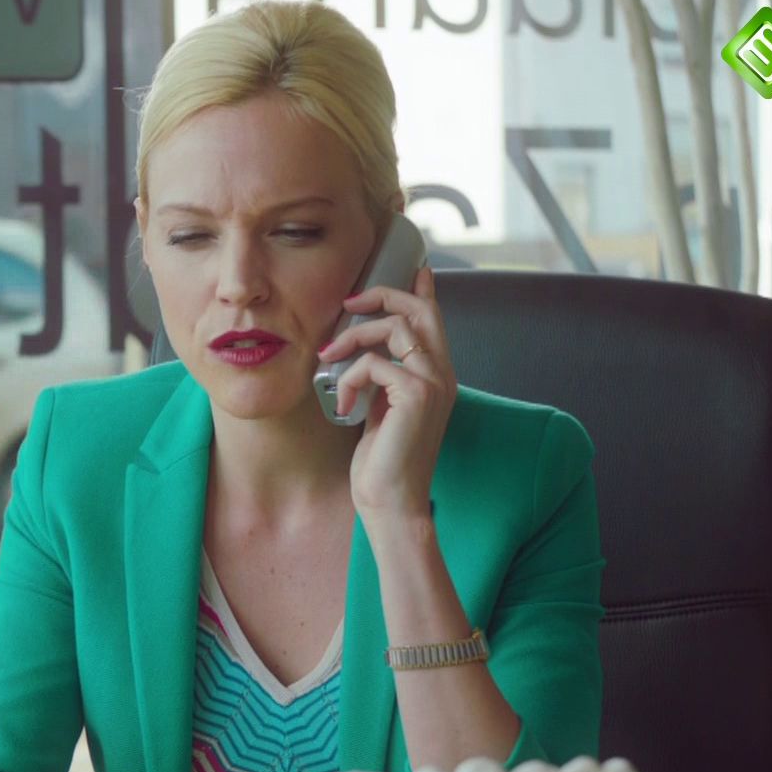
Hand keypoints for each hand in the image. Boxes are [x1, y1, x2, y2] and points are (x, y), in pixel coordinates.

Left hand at [315, 266, 456, 520]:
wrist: (392, 503)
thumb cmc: (382, 463)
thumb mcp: (381, 410)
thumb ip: (382, 379)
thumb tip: (363, 355)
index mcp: (436, 377)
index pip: (433, 320)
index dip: (422, 290)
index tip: (414, 268)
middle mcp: (442, 375)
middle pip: (418, 311)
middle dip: (381, 296)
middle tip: (348, 302)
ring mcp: (433, 382)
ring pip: (394, 329)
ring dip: (352, 338)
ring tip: (329, 359)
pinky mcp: (416, 394)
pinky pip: (373, 363)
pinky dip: (348, 379)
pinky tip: (343, 405)